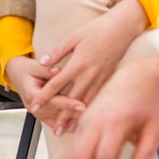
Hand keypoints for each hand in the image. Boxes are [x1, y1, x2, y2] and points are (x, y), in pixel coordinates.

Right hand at [5, 54, 85, 134]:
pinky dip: (62, 124)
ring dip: (69, 121)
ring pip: (54, 119)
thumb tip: (58, 71)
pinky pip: (52, 121)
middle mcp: (32, 105)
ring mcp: (36, 111)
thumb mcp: (35, 66)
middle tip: (89, 114)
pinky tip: (73, 127)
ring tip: (85, 121)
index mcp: (31, 93)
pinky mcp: (39, 113)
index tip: (81, 105)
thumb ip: (47, 70)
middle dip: (72, 114)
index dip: (68, 104)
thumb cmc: (25, 70)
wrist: (17, 74)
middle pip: (55, 112)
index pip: (52, 101)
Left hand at [28, 0, 148, 127]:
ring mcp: (100, 78)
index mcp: (78, 64)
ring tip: (70, 130)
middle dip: (62, 115)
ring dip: (77, 117)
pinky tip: (87, 118)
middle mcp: (89, 74)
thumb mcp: (74, 37)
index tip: (35, 105)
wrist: (123, 28)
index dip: (44, 96)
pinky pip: (97, 98)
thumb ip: (58, 52)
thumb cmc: (97, 30)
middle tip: (55, 130)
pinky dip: (91, 110)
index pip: (57, 84)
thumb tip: (42, 63)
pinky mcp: (108, 79)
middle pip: (72, 99)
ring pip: (86, 102)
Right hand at [72, 50, 158, 158]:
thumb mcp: (155, 131)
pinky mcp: (83, 119)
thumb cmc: (150, 104)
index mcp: (116, 122)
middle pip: (82, 157)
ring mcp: (87, 118)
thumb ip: (144, 156)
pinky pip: (76, 145)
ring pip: (75, 152)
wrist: (138, 77)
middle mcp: (96, 120)